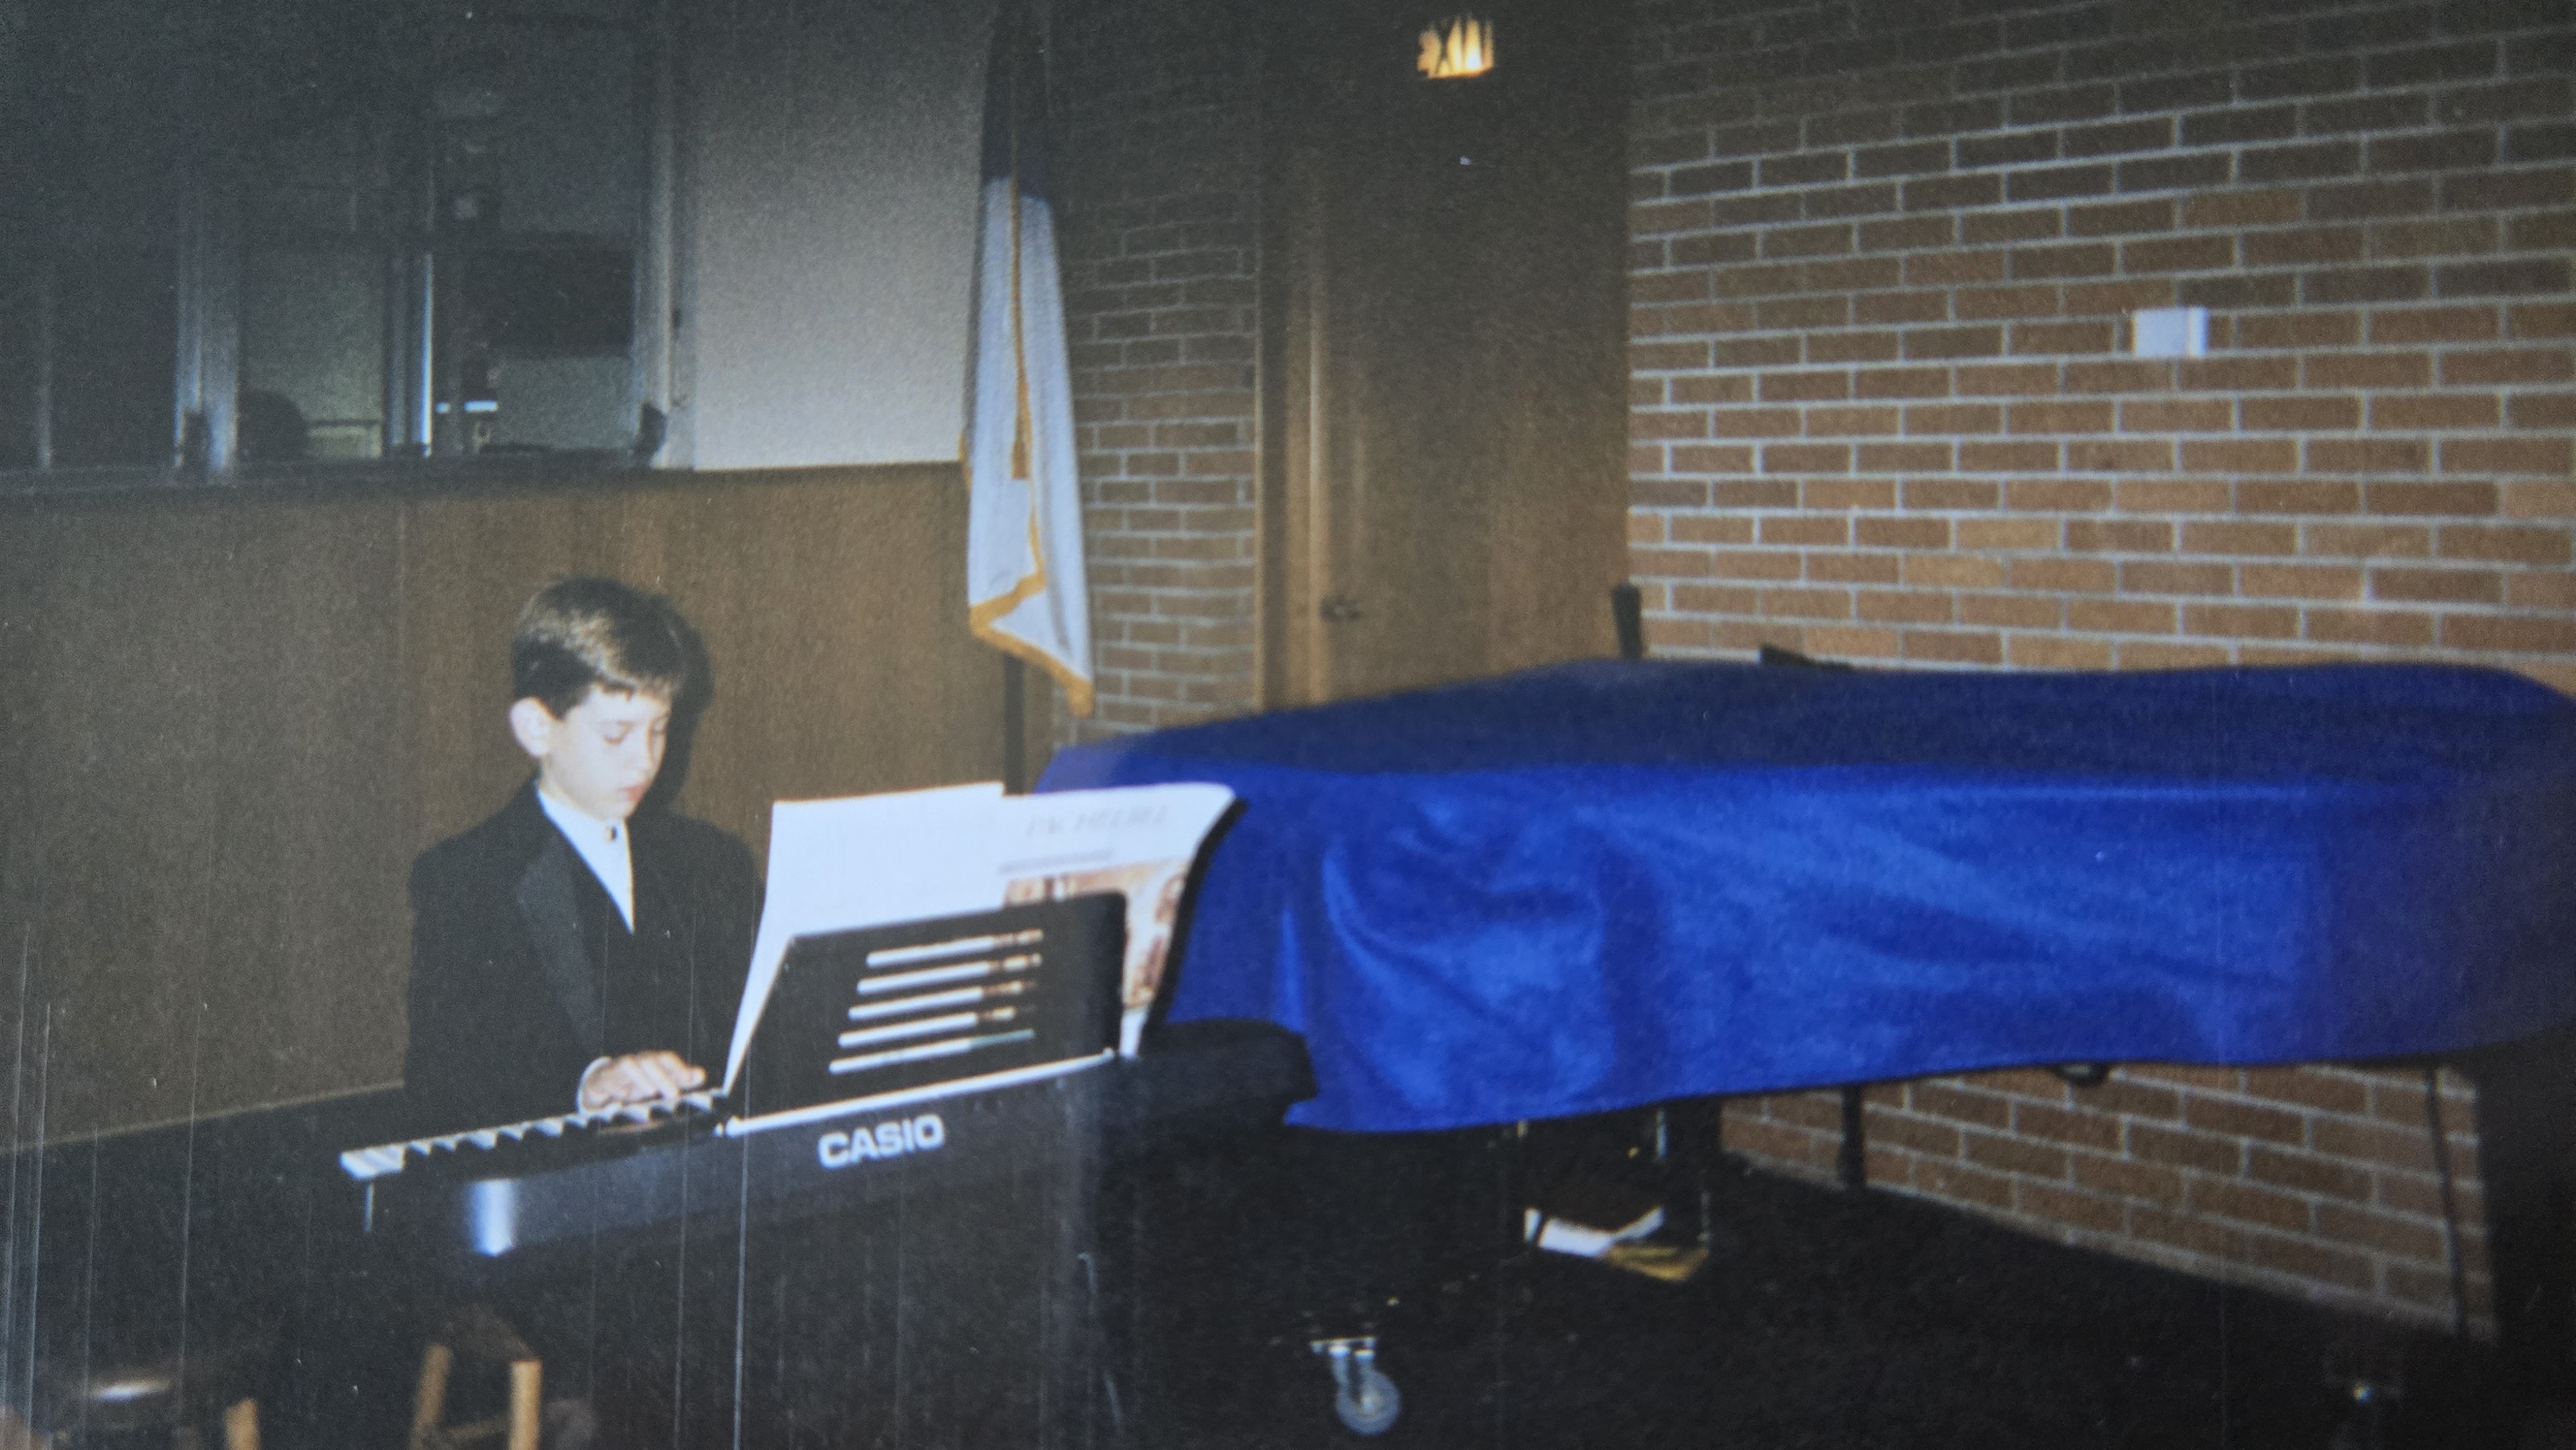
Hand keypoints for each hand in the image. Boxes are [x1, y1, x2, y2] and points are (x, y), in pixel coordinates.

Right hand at [578, 1050, 705, 1112]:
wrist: (599, 1087)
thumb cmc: (634, 1084)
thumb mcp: (657, 1083)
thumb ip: (678, 1079)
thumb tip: (700, 1074)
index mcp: (650, 1063)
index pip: (666, 1058)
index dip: (678, 1067)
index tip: (690, 1079)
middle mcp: (634, 1063)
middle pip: (648, 1061)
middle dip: (662, 1076)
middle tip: (673, 1094)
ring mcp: (615, 1071)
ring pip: (627, 1064)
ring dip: (640, 1077)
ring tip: (651, 1091)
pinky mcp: (599, 1081)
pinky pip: (605, 1079)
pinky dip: (614, 1086)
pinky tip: (623, 1097)